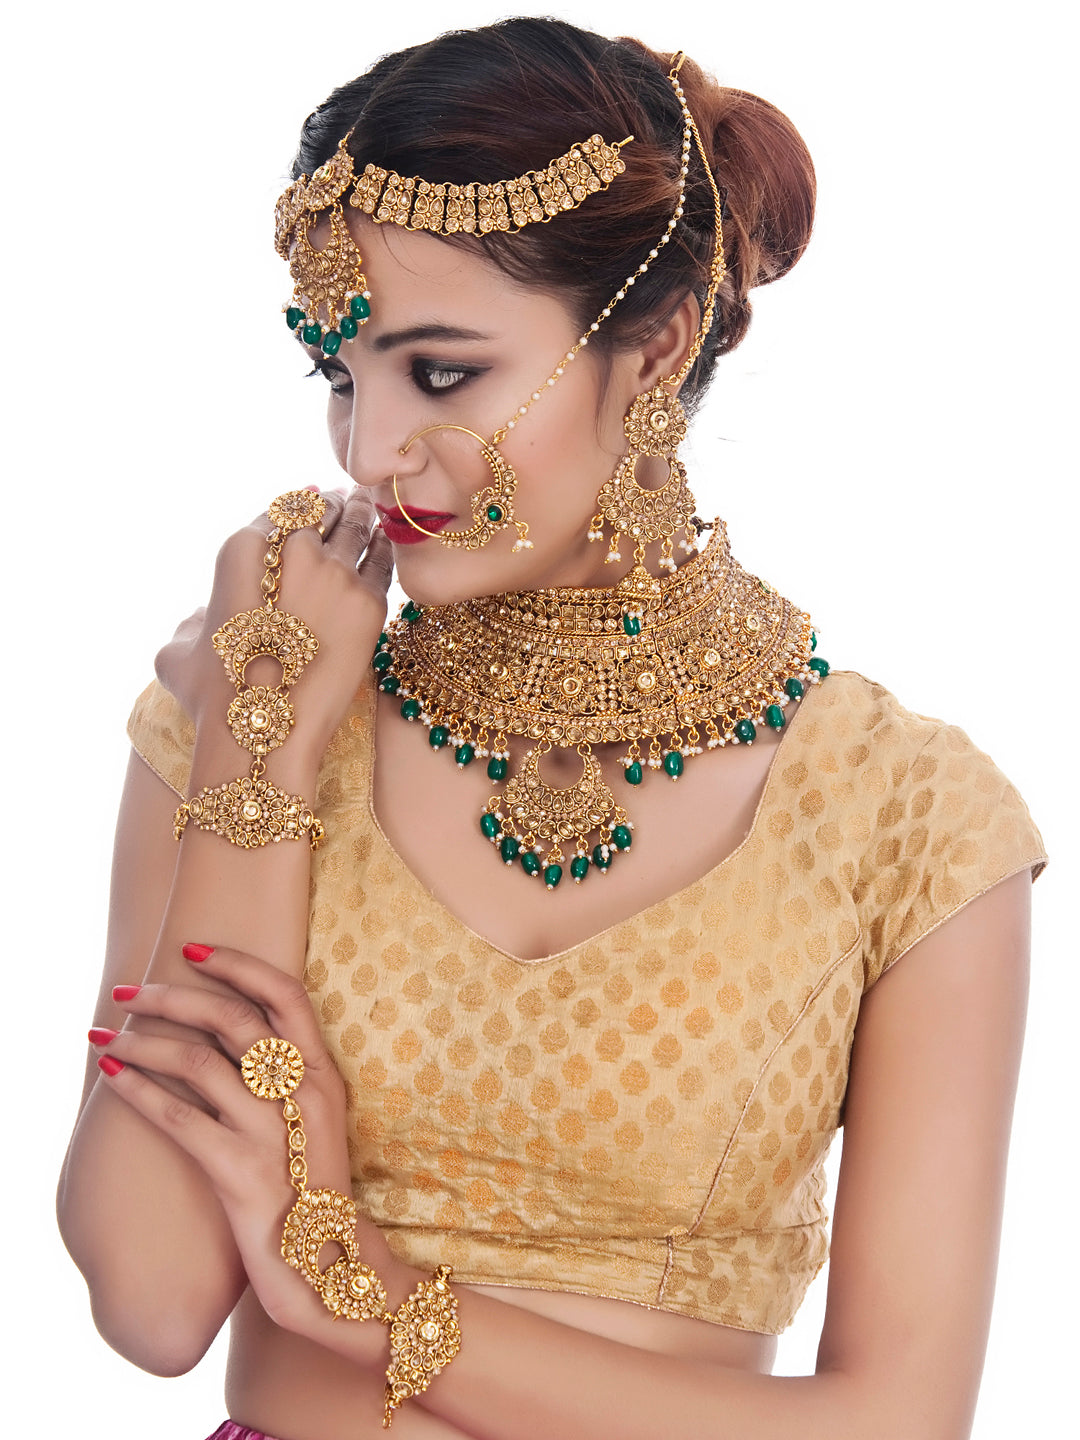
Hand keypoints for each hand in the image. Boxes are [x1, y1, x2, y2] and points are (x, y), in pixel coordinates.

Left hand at [94, 944, 401, 1346]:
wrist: (331, 1267)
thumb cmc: (315, 1192)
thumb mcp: (318, 1122)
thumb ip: (289, 1079)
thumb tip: (232, 1037)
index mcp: (324, 1074)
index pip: (285, 993)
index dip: (237, 964)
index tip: (192, 949)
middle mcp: (303, 1092)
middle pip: (230, 1018)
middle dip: (171, 995)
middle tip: (128, 989)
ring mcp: (272, 1131)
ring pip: (197, 1061)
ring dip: (143, 1040)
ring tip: (106, 1034)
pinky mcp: (239, 1170)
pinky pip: (177, 1118)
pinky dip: (138, 1090)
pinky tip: (111, 1076)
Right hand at [156, 487, 392, 755]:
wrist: (265, 729)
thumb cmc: (215, 697)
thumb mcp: (178, 652)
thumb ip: (189, 623)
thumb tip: (199, 619)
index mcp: (243, 549)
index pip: (279, 511)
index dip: (297, 505)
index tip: (312, 501)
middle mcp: (293, 551)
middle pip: (323, 511)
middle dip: (336, 505)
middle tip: (348, 500)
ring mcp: (335, 574)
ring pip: (358, 528)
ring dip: (363, 515)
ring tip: (369, 508)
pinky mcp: (369, 602)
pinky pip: (382, 563)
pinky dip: (382, 550)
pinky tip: (384, 544)